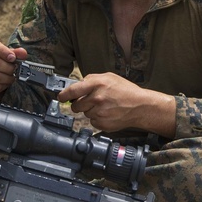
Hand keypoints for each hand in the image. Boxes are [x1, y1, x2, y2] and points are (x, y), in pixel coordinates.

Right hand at [0, 36, 26, 106]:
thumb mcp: (4, 53)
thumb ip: (14, 52)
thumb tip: (23, 53)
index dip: (3, 52)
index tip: (13, 58)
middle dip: (9, 67)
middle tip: (16, 69)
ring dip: (8, 78)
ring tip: (12, 76)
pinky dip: (3, 85)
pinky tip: (5, 82)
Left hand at [57, 72, 176, 137]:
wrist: (141, 106)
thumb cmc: (126, 90)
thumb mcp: (109, 77)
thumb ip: (91, 79)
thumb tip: (78, 84)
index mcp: (97, 84)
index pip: (73, 90)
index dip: (64, 94)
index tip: (60, 97)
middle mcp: (97, 98)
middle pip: (76, 105)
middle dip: (79, 104)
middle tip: (90, 102)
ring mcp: (99, 112)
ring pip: (85, 114)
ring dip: (90, 111)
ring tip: (104, 107)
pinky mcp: (103, 123)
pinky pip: (92, 122)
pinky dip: (97, 119)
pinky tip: (108, 114)